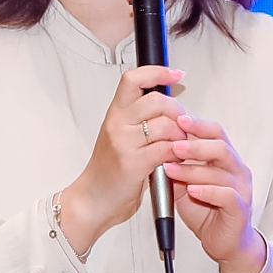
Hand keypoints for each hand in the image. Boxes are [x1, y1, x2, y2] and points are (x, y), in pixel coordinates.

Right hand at [57, 66, 184, 255]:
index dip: (157, 71)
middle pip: (157, 100)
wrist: (91, 201)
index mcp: (115, 114)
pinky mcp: (132, 163)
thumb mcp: (120, 137)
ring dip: (181, 136)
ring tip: (179, 147)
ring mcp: (123, 143)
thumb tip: (168, 104)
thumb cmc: (109, 172)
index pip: (133, 79)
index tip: (175, 73)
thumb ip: (140, 119)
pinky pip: (166, 149)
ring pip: (166, 125)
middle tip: (181, 126)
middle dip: (178, 111)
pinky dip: (178, 154)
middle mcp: (117, 124)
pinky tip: (175, 161)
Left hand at [161, 113, 266, 272]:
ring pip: (220, 171)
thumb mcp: (185, 186)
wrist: (224, 243)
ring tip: (172, 169)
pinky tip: (192, 190)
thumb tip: (157, 152)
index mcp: (225, 160)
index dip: (197, 125)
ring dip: (193, 169)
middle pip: (220, 147)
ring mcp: (241, 188)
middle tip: (173, 145)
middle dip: (194, 144)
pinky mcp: (240, 208)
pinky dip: (207, 191)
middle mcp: (236, 170)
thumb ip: (176, 169)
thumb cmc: (208, 212)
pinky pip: (226, 195)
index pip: (215, 133)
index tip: (178, 119)